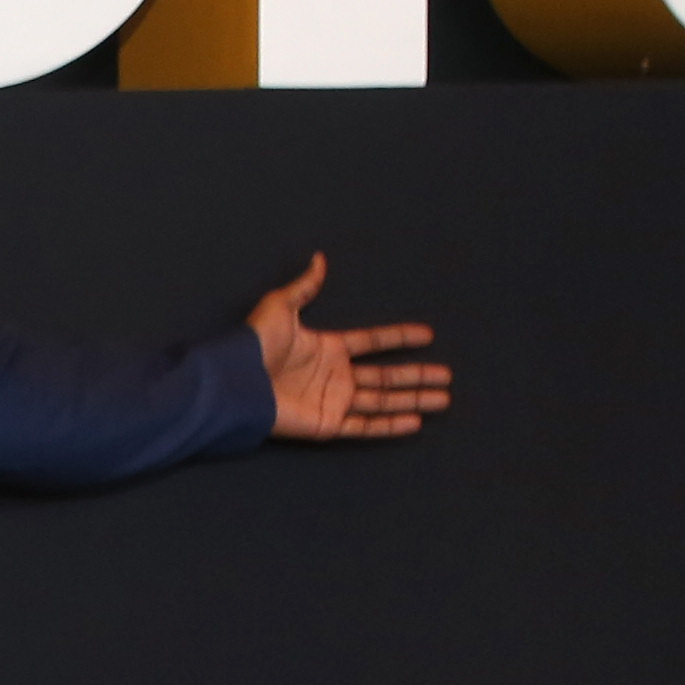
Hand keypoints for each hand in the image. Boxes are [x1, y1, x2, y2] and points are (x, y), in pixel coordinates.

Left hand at [249, 252, 449, 441]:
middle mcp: (336, 375)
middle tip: (447, 376)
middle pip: (386, 375)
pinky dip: (390, 426)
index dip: (399, 337)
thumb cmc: (256, 344)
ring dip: (413, 400)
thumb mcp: (281, 306)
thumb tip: (319, 258)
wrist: (238, 380)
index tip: (427, 335)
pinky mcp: (328, 424)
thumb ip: (305, 286)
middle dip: (417, 376)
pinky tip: (415, 422)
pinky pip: (365, 426)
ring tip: (442, 399)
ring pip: (383, 401)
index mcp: (328, 347)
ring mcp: (334, 400)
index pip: (373, 342)